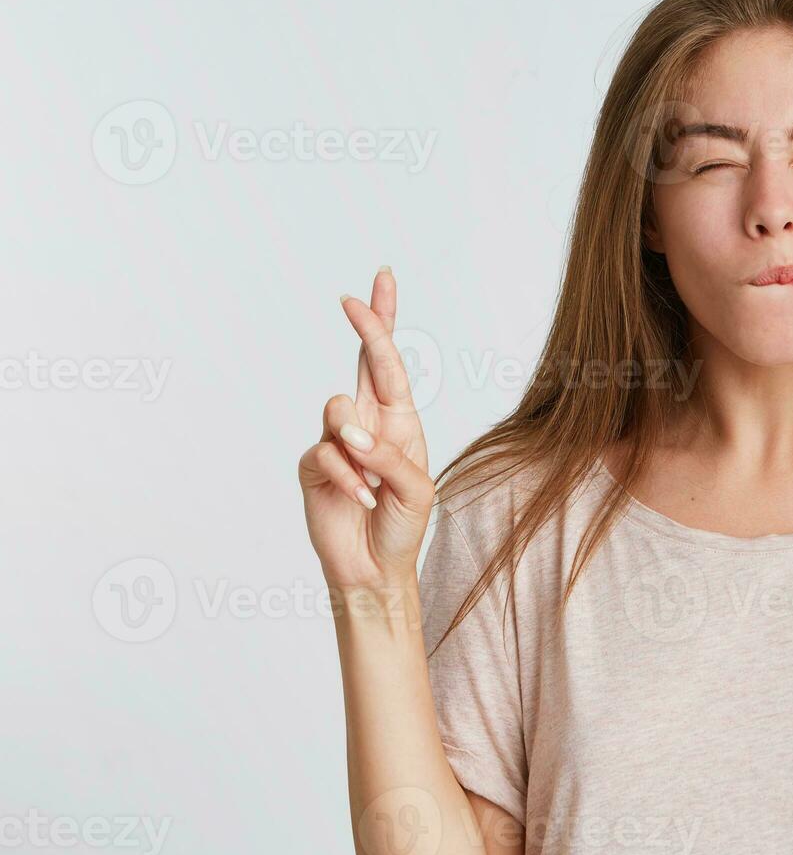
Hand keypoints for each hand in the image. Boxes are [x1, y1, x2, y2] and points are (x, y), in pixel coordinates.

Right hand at [297, 267, 434, 590]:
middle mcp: (368, 423)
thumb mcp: (416, 490)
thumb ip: (390, 456)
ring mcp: (337, 442)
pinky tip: (362, 500)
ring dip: (360, 443)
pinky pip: (325, 453)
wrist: (375, 569)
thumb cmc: (403, 527)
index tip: (378, 284)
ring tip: (376, 481)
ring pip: (337, 409)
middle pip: (361, 363)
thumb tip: (353, 433)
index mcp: (399, 421)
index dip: (382, 324)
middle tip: (351, 300)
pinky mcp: (314, 466)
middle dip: (365, 327)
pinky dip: (348, 477)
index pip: (390, 364)